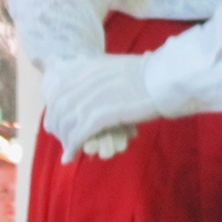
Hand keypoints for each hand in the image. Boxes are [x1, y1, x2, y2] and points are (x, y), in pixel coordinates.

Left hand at [42, 54, 158, 160]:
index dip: (55, 107)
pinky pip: (78, 135)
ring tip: (68, 149)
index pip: (58, 89)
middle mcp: (84, 80)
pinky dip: (72, 147)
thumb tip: (89, 81)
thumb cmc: (151, 72)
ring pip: (65, 123)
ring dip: (64, 138)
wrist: (166, 77)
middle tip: (62, 138)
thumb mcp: (117, 65)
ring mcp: (91, 97)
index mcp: (88, 66)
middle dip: (57, 125)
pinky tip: (71, 155)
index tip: (57, 120)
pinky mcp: (100, 115)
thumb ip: (98, 73)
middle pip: (58, 107)